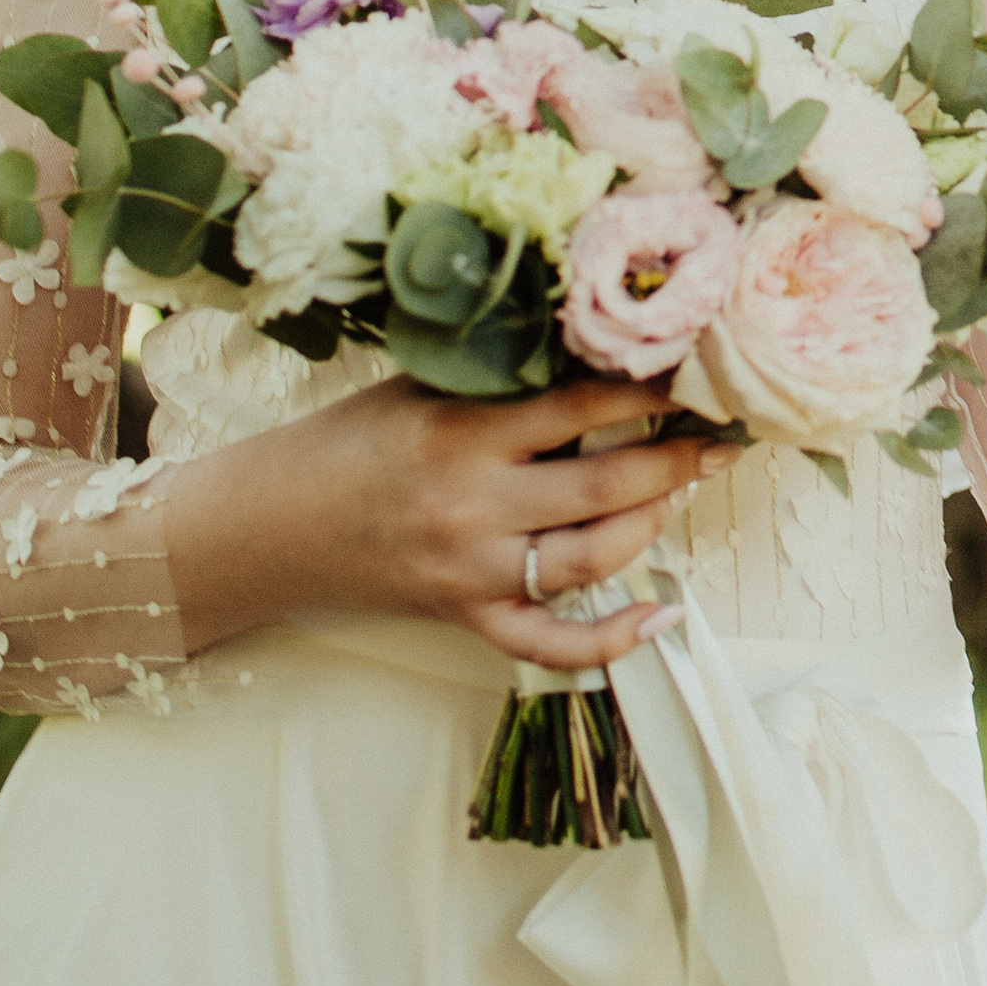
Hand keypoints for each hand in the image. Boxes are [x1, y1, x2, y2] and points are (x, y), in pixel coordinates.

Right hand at [160, 371, 744, 674]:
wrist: (266, 525)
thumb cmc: (347, 442)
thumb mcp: (418, 389)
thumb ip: (497, 378)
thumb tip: (593, 343)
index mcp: (462, 429)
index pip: (582, 402)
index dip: (651, 387)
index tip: (696, 372)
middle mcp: (472, 501)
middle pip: (605, 482)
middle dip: (677, 458)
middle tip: (720, 437)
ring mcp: (470, 567)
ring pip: (593, 555)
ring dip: (653, 521)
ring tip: (684, 488)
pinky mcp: (463, 616)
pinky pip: (550, 642)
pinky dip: (611, 639)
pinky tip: (662, 615)